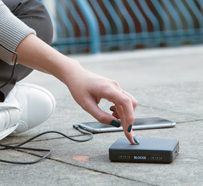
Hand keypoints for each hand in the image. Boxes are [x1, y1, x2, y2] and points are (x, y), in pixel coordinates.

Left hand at [13, 34, 138, 144]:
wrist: (70, 71)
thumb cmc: (76, 85)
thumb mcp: (85, 103)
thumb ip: (99, 115)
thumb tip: (112, 124)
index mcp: (109, 88)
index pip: (127, 106)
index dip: (129, 120)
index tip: (127, 131)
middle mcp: (115, 85)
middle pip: (131, 104)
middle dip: (128, 117)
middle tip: (120, 128)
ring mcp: (115, 85)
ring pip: (128, 101)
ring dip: (123, 112)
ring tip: (109, 117)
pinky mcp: (112, 86)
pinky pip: (122, 99)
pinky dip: (119, 107)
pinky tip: (108, 111)